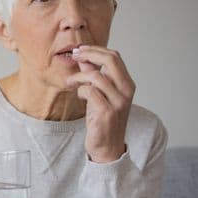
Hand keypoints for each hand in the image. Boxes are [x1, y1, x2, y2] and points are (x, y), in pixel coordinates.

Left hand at [66, 45, 134, 162]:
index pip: (114, 56)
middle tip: (74, 56)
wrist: (107, 147)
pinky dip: (80, 91)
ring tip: (71, 82)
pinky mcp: (107, 112)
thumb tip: (83, 58)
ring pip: (96, 76)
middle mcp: (126, 91)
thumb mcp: (99, 94)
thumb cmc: (102, 120)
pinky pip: (90, 92)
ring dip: (78, 77)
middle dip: (89, 54)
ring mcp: (118, 102)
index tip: (79, 50)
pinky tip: (78, 95)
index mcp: (127, 84)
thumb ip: (93, 76)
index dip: (95, 50)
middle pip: (110, 60)